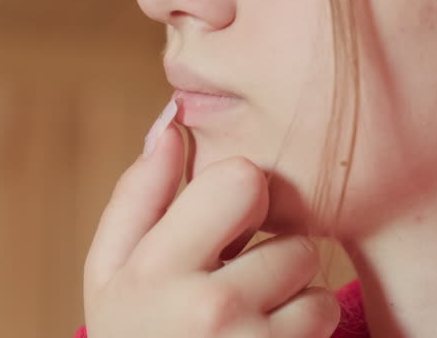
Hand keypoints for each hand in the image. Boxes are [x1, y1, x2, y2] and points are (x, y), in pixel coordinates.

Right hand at [83, 107, 338, 336]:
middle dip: (271, 247)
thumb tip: (172, 120)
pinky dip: (306, 330)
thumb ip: (138, 196)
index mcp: (150, 268)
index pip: (242, 178)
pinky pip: (325, 318)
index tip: (219, 226)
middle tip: (239, 274)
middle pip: (289, 230)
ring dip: (292, 293)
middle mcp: (203, 309)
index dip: (237, 196)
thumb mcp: (111, 273)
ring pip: (313, 277)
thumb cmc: (135, 334)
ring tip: (249, 318)